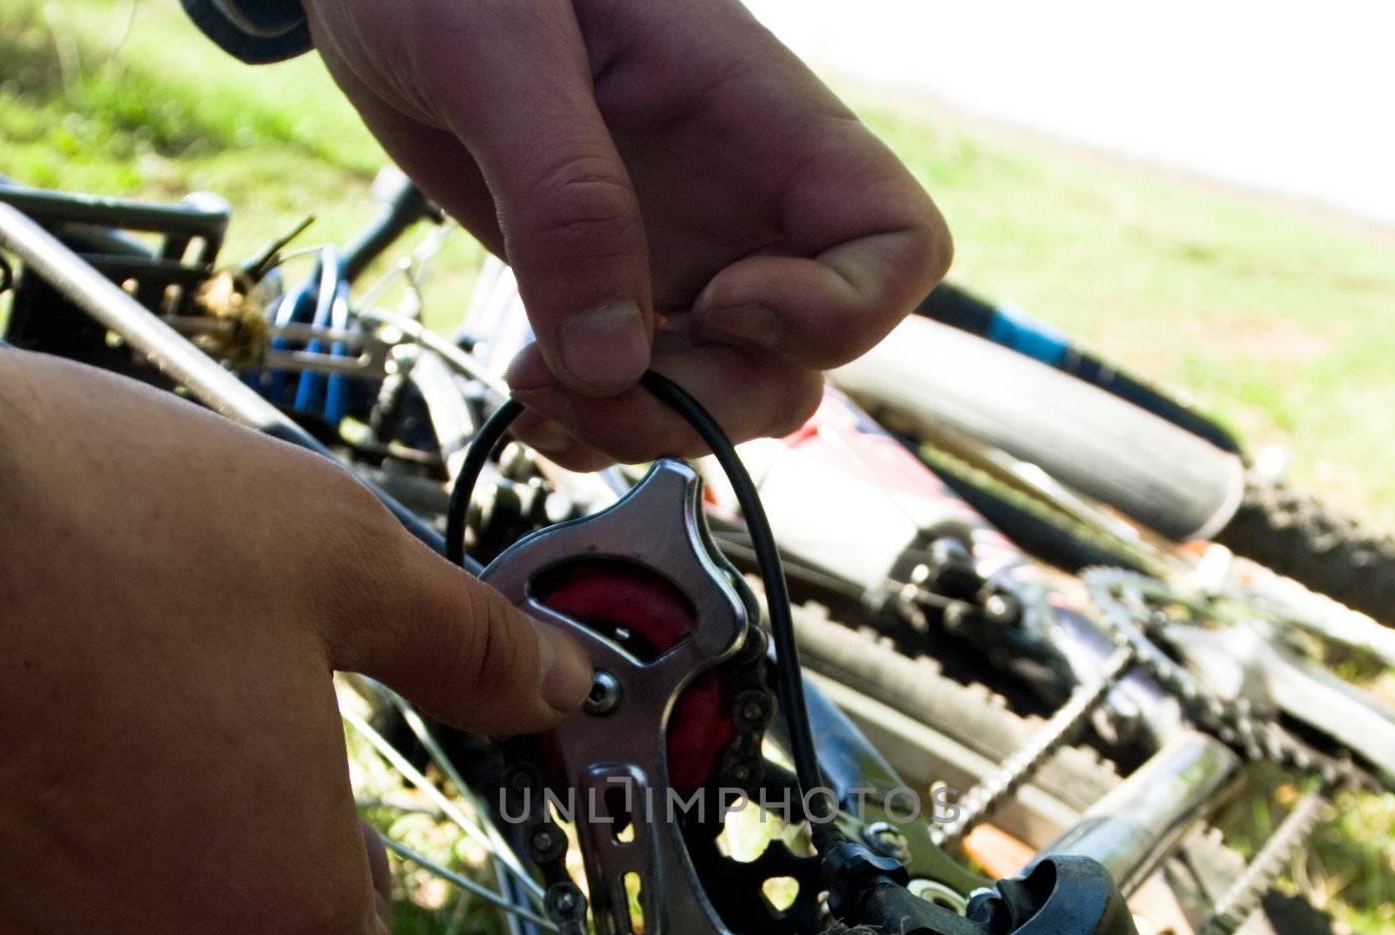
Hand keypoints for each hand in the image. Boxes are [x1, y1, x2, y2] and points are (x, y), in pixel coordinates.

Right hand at [0, 313, 588, 934]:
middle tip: (181, 726)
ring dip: (98, 864)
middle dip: (220, 863)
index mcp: (275, 915)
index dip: (343, 887)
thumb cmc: (90, 521)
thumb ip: (465, 644)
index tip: (316, 809)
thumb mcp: (332, 556)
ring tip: (71, 715)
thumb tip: (558, 680)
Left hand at [299, 0, 951, 465]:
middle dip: (704, 402)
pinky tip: (526, 404)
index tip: (718, 303)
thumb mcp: (498, 44)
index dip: (836, 314)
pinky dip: (590, 430)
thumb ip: (564, 193)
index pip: (896, 248)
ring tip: (530, 387)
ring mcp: (677, 261)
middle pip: (800, 364)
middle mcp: (738, 208)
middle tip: (587, 380)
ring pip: (721, 399)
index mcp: (760, 122)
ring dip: (638, 427)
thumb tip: (610, 358)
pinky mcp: (607, 296)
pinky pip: (639, 399)